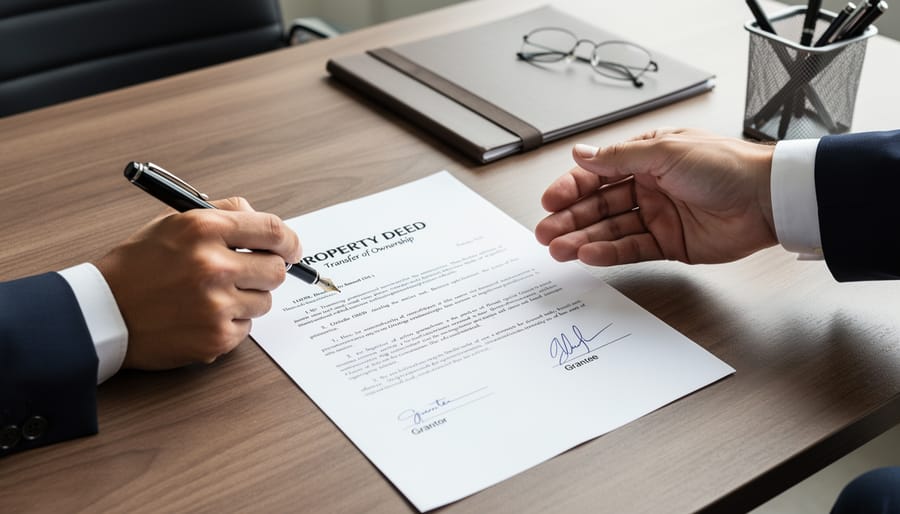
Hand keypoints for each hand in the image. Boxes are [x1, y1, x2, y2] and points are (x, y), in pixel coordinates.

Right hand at [95, 197, 300, 369]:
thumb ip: (223, 215)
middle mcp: (213, 265)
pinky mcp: (216, 337)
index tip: (292, 249)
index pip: (274, 230)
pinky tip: (201, 316)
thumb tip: (260, 217)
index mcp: (204, 229)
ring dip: (247, 299)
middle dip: (266, 271)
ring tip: (212, 296)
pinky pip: (247, 327)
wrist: (102, 313)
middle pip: (277, 269)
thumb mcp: (174, 224)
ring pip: (265, 301)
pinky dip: (231, 323)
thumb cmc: (137, 267)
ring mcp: (216, 304)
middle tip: (245, 274)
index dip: (290, 242)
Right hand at [535, 128, 777, 265]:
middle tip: (545, 232)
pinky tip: (589, 255)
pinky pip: (632, 249)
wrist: (768, 198)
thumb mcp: (665, 151)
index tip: (550, 201)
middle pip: (598, 205)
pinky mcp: (669, 244)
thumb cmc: (727, 165)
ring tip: (559, 250)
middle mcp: (648, 186)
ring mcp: (658, 216)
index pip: (597, 174)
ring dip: (583, 239)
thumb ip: (618, 157)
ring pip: (610, 230)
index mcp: (645, 158)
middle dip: (569, 219)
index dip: (571, 187)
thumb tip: (581, 153)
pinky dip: (609, 253)